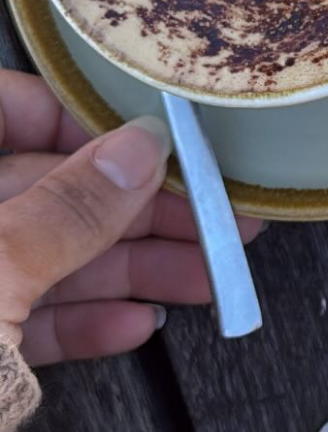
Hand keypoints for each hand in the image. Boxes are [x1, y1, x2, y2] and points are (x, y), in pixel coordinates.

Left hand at [0, 70, 263, 364]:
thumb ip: (65, 211)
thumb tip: (137, 151)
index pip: (4, 109)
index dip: (71, 112)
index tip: (142, 132)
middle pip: (42, 189)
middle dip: (130, 204)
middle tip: (204, 210)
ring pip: (46, 259)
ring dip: (127, 267)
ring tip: (200, 273)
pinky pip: (29, 321)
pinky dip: (84, 322)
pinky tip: (136, 321)